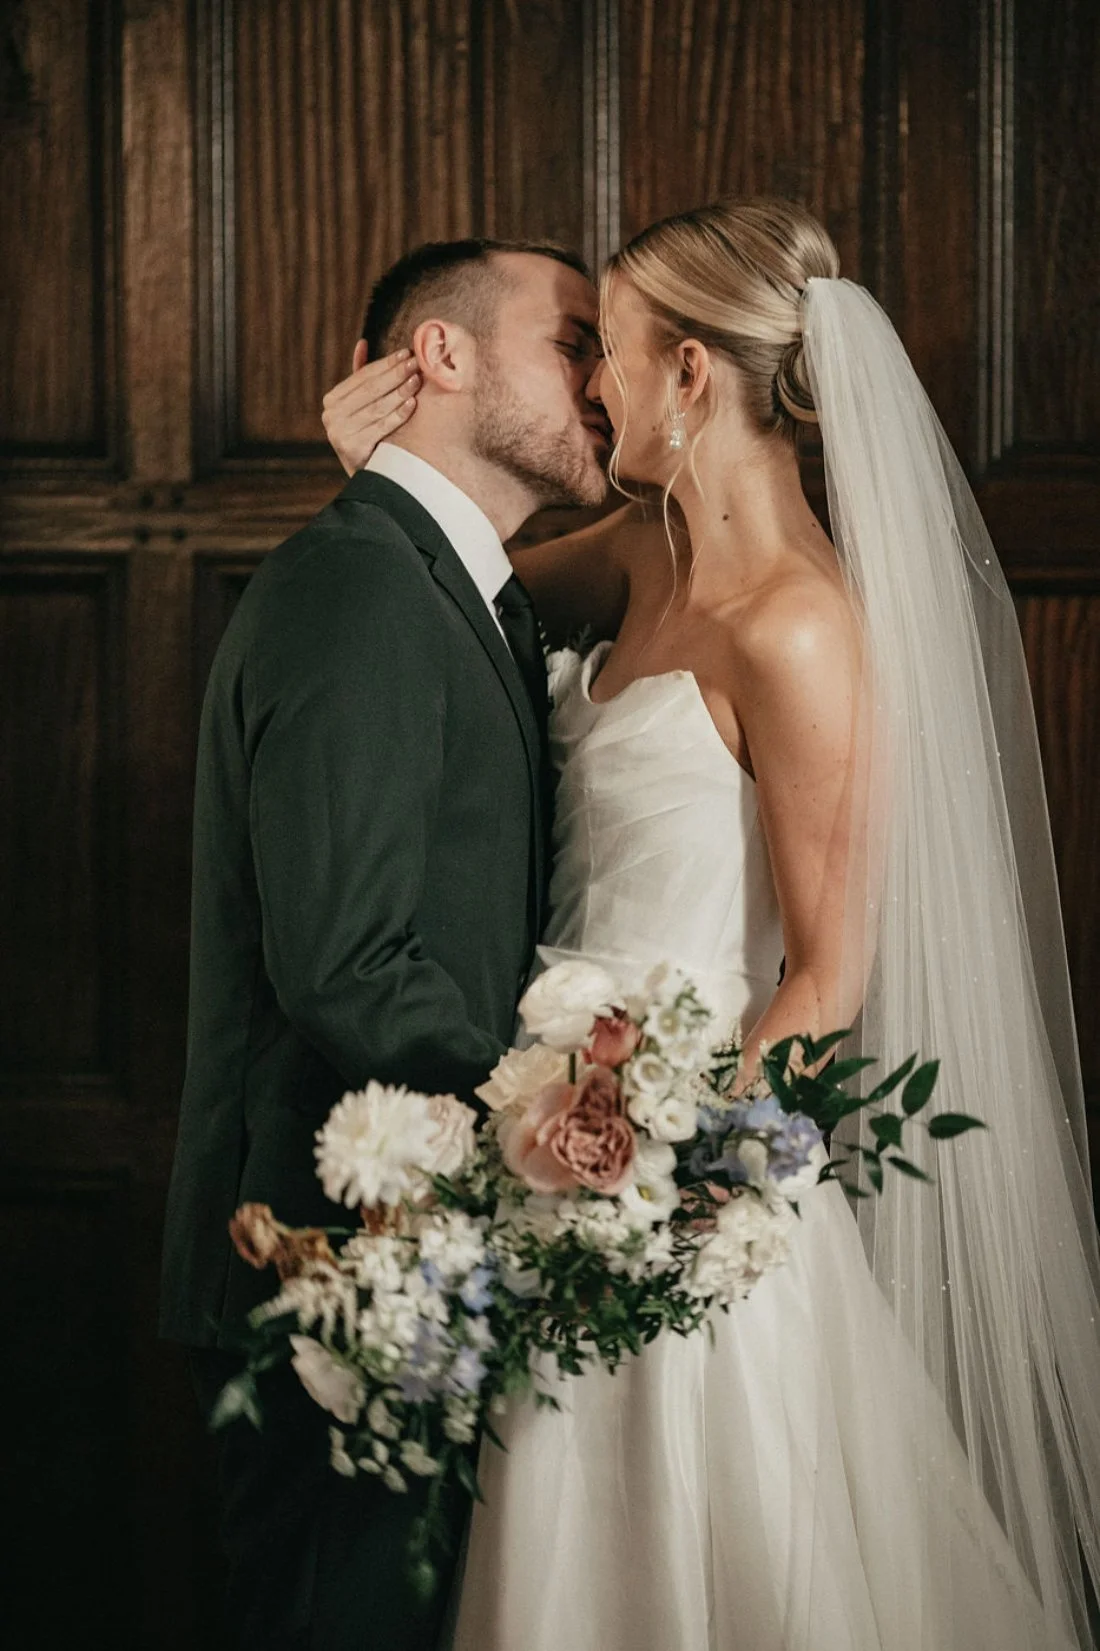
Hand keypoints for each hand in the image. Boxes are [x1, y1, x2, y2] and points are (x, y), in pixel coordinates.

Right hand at [321, 344, 420, 474]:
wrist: (371, 478)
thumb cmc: (370, 434)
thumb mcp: (363, 406)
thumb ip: (361, 377)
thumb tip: (363, 343)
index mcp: (332, 401)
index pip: (363, 377)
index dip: (386, 363)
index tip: (407, 353)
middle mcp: (330, 415)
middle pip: (370, 390)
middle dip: (395, 375)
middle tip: (416, 363)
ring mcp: (339, 433)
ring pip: (377, 407)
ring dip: (400, 392)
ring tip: (418, 380)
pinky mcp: (351, 448)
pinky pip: (380, 427)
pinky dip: (397, 415)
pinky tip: (413, 404)